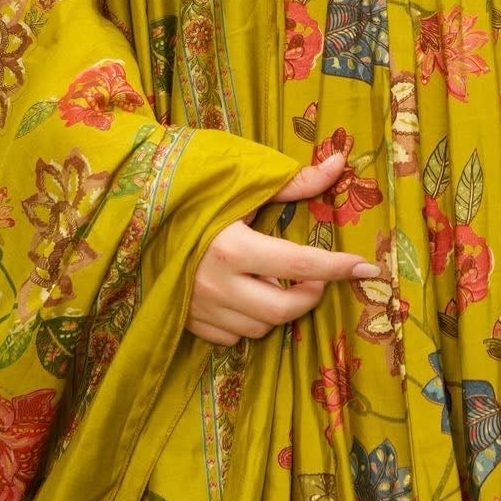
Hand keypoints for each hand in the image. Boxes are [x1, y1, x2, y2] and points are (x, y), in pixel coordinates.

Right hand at [187, 147, 379, 346]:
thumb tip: (339, 162)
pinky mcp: (186, 322)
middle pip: (283, 310)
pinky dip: (248, 321)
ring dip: (278, 309)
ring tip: (275, 280)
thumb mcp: (240, 184)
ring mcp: (199, 308)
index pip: (300, 265)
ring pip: (259, 328)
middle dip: (310, 294)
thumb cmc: (192, 192)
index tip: (367, 268)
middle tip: (316, 275)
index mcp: (233, 247)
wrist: (132, 211)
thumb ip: (293, 182)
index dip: (338, 268)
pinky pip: (232, 337)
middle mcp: (217, 285)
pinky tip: (246, 295)